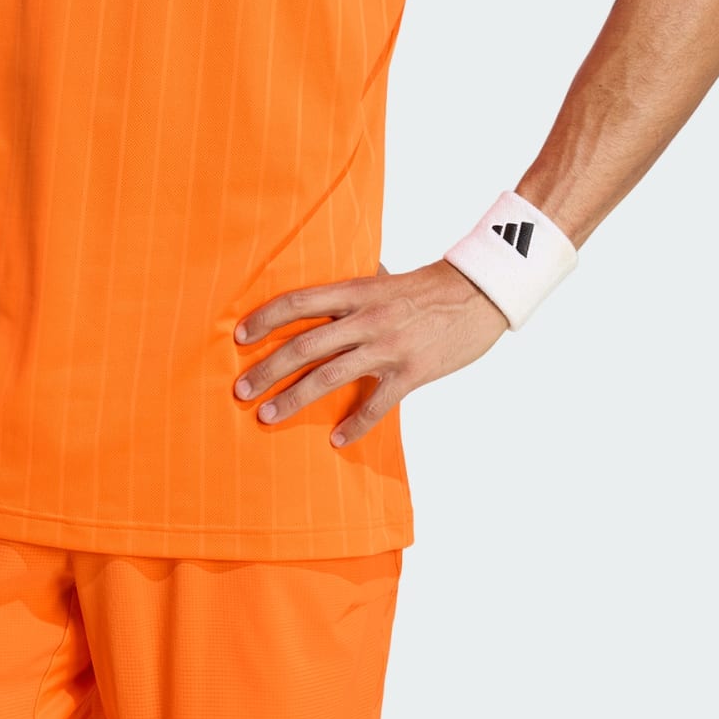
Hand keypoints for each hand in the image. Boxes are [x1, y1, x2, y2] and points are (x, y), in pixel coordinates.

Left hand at [233, 258, 510, 445]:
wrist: (478, 295)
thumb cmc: (428, 287)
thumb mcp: (384, 278)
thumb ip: (354, 287)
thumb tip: (323, 292)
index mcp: (356, 291)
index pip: (298, 303)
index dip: (265, 319)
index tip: (239, 337)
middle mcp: (366, 318)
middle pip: (304, 345)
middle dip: (267, 369)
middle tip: (240, 389)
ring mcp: (388, 347)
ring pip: (329, 377)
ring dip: (293, 399)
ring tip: (267, 416)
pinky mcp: (411, 373)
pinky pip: (376, 405)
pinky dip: (355, 426)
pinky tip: (336, 439)